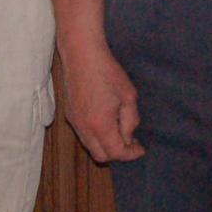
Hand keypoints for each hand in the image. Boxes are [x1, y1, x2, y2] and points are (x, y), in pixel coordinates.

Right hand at [60, 43, 143, 162]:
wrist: (82, 55)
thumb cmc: (108, 72)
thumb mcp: (128, 97)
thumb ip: (131, 121)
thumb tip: (129, 137)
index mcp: (100, 125)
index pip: (116, 152)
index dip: (131, 154)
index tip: (141, 149)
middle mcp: (84, 128)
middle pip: (100, 156)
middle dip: (117, 154)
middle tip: (132, 143)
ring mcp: (75, 122)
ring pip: (91, 146)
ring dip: (106, 146)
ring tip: (120, 131)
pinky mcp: (70, 115)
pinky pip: (84, 135)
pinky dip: (96, 137)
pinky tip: (107, 123)